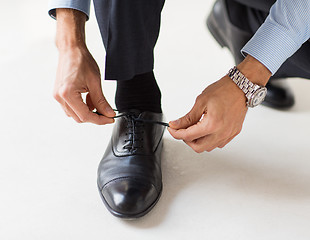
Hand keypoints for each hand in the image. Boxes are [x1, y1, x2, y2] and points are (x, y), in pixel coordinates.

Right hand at [53, 8, 114, 123]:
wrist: (71, 49)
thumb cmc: (81, 60)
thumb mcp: (95, 83)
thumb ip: (101, 101)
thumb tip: (109, 113)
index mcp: (67, 94)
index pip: (85, 116)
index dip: (100, 120)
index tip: (110, 119)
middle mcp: (59, 97)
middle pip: (79, 118)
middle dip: (95, 117)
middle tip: (107, 113)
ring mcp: (58, 96)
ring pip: (75, 114)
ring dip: (88, 112)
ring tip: (97, 101)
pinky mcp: (59, 94)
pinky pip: (71, 107)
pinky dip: (82, 107)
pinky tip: (90, 98)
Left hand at [168, 76, 247, 151]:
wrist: (241, 87)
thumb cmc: (223, 91)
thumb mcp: (201, 102)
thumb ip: (188, 117)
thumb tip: (176, 125)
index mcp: (212, 124)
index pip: (188, 136)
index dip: (176, 133)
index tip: (172, 129)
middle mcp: (221, 132)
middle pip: (198, 147)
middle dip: (187, 140)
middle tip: (182, 131)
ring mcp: (228, 134)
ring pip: (209, 147)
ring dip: (198, 141)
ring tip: (194, 129)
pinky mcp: (233, 133)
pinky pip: (219, 144)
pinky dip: (209, 140)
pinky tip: (206, 131)